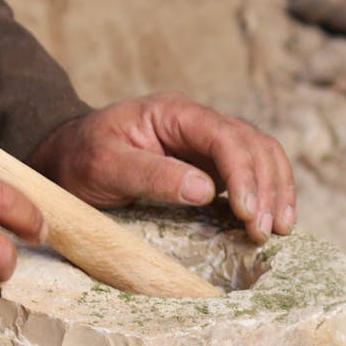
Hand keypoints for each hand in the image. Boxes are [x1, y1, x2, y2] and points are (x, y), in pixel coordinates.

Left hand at [29, 92, 296, 243]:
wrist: (66, 160)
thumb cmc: (80, 160)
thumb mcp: (105, 166)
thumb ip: (153, 174)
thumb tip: (206, 189)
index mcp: (175, 113)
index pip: (226, 136)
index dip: (243, 174)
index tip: (245, 212)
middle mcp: (199, 123)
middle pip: (254, 144)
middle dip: (266, 187)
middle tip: (263, 231)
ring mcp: (208, 144)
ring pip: (262, 156)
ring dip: (276, 191)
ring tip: (278, 229)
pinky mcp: (211, 167)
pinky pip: (252, 174)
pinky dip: (268, 195)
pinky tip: (272, 220)